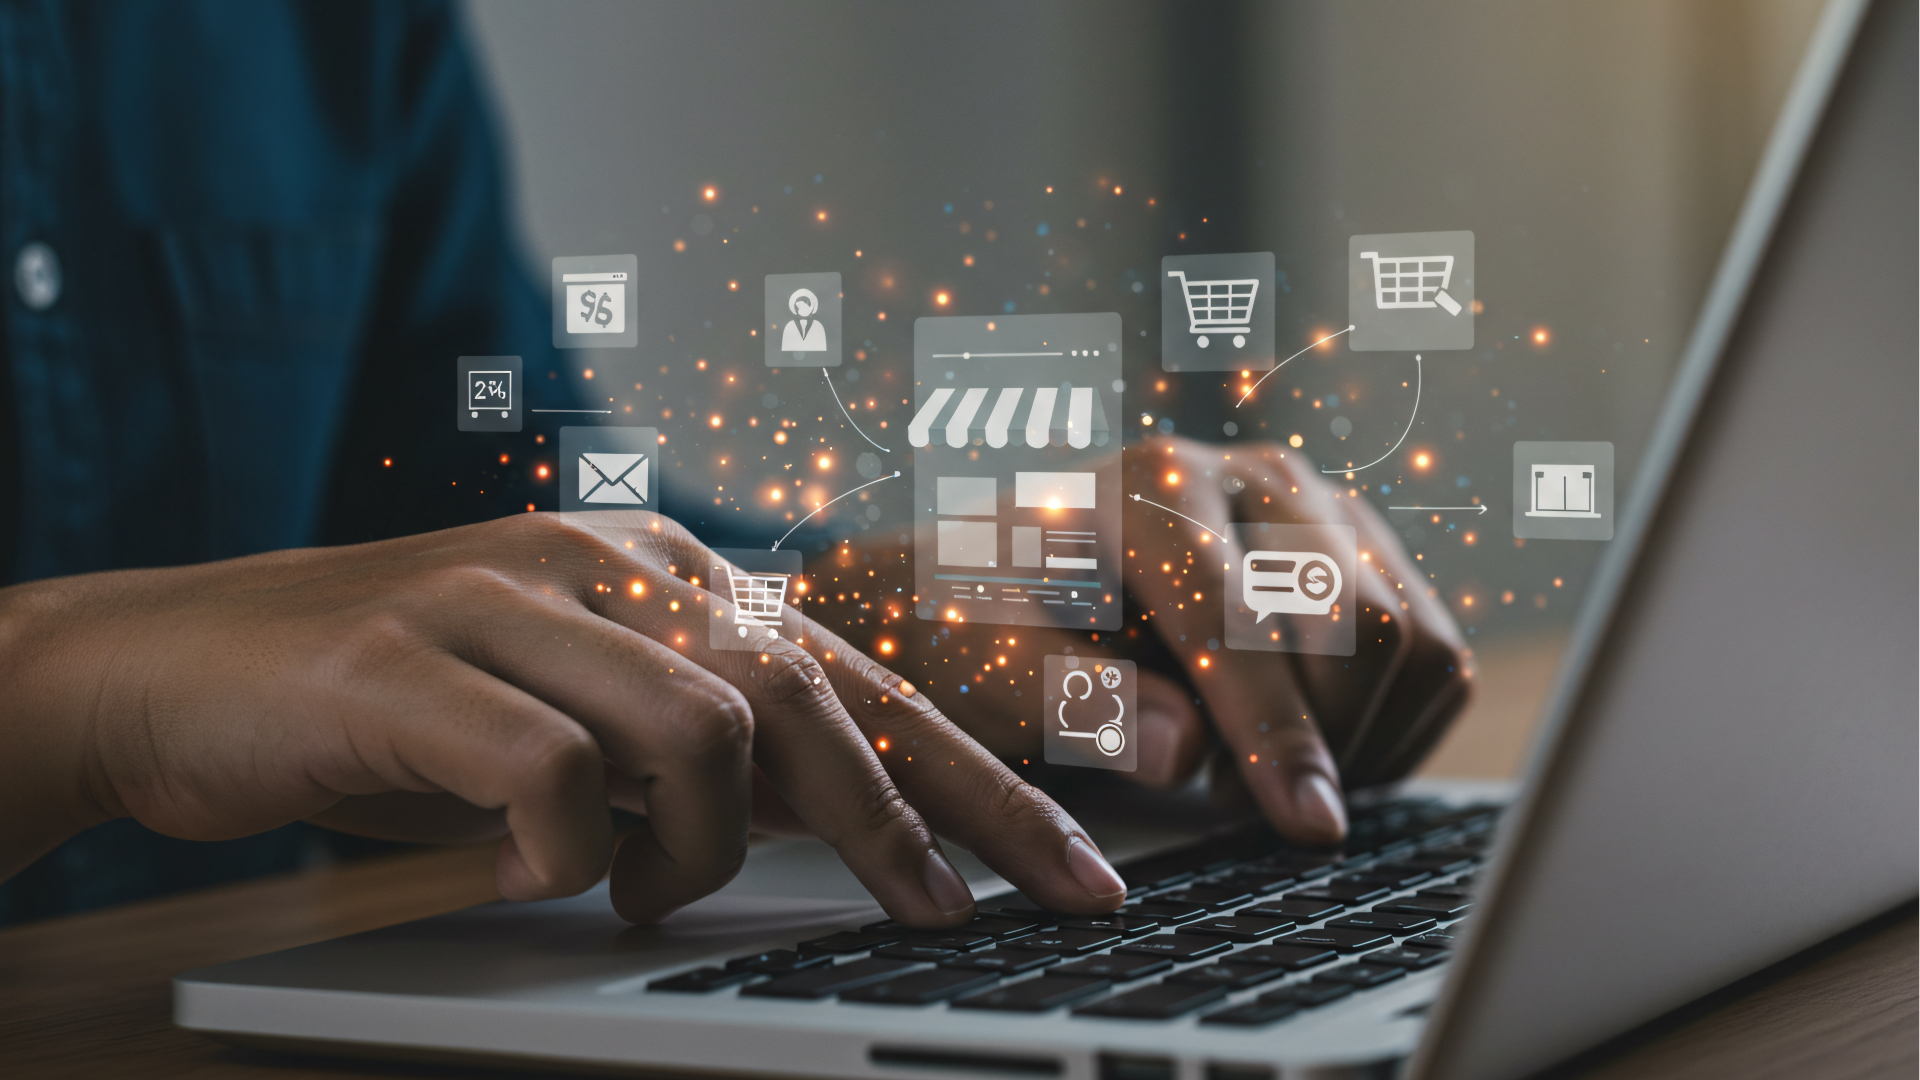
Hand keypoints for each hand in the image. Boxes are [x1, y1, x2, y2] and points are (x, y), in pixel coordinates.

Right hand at [0, 512, 1128, 925]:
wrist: (179, 664)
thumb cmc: (403, 704)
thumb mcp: (582, 720)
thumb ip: (704, 746)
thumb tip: (849, 816)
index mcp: (668, 569)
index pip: (862, 678)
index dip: (977, 781)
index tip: (1067, 874)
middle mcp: (609, 560)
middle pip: (817, 693)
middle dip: (910, 822)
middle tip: (952, 918)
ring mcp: (507, 598)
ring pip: (701, 724)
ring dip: (697, 846)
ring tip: (639, 890)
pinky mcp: (408, 659)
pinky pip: (548, 766)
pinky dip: (565, 847)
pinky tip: (536, 874)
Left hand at [882, 435, 1468, 845]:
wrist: (1011, 578)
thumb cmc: (991, 623)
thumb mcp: (992, 662)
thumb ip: (1074, 698)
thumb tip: (1180, 746)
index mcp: (1151, 485)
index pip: (1241, 615)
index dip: (1277, 730)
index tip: (1306, 824)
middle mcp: (1253, 474)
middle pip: (1358, 619)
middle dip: (1317, 736)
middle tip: (1228, 796)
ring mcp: (1321, 504)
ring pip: (1413, 639)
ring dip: (1357, 737)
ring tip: (1250, 769)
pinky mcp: (1367, 548)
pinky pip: (1435, 657)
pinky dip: (1392, 730)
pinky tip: (1303, 751)